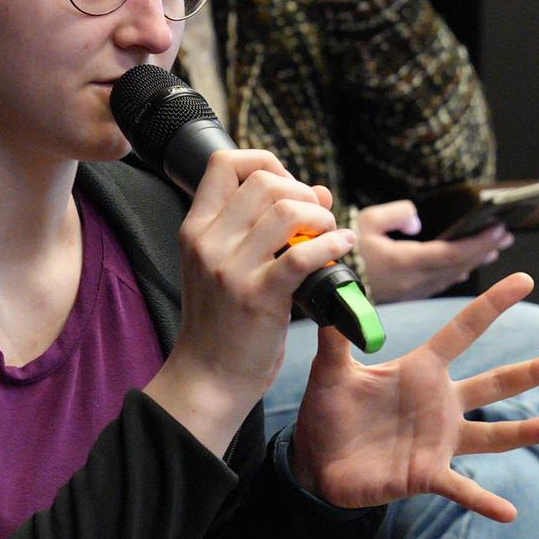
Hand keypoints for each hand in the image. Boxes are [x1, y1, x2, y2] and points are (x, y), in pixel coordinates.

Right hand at [146, 149, 353, 456]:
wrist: (208, 376)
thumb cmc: (223, 320)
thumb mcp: (225, 264)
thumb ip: (261, 226)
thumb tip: (318, 191)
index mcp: (196, 228)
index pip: (224, 162)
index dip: (265, 162)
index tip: (288, 186)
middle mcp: (208, 242)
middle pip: (264, 181)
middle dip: (302, 191)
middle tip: (317, 217)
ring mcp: (229, 270)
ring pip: (286, 211)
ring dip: (320, 216)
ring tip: (329, 233)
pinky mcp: (257, 298)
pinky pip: (303, 254)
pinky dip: (331, 243)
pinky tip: (342, 247)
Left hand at [289, 273, 538, 520]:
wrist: (316, 461)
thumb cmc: (329, 412)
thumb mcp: (330, 370)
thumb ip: (336, 336)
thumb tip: (335, 292)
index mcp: (422, 370)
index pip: (464, 330)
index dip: (492, 304)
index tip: (524, 280)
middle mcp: (441, 403)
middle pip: (496, 383)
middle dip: (534, 372)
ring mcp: (439, 441)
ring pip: (492, 435)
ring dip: (526, 432)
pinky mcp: (427, 475)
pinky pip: (461, 489)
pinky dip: (484, 501)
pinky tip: (509, 512)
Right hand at [357, 200, 513, 302]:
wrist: (322, 284)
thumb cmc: (342, 249)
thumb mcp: (366, 221)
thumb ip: (397, 214)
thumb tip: (417, 221)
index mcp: (406, 262)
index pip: (453, 253)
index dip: (479, 242)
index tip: (501, 229)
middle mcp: (413, 281)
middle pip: (457, 266)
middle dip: (483, 249)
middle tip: (505, 234)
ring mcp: (409, 291)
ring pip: (450, 276)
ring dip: (473, 261)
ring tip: (493, 248)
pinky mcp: (404, 295)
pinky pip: (438, 282)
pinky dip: (456, 271)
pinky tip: (463, 266)